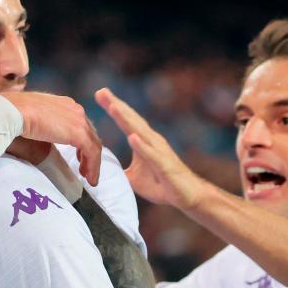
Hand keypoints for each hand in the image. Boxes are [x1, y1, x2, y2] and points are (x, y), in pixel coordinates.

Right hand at [0, 94, 102, 185]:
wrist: (11, 111)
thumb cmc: (12, 114)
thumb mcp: (30, 119)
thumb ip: (40, 126)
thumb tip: (35, 139)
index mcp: (64, 104)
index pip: (79, 124)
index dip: (81, 142)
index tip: (78, 157)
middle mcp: (74, 109)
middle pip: (89, 134)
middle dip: (89, 154)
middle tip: (85, 171)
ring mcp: (78, 120)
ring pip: (94, 144)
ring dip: (92, 163)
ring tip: (89, 178)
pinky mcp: (77, 132)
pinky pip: (92, 152)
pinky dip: (93, 166)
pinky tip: (89, 178)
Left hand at [95, 88, 200, 208]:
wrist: (187, 197)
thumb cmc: (162, 185)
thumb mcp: (133, 178)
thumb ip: (119, 171)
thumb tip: (103, 170)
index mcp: (144, 142)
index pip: (126, 121)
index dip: (113, 107)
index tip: (100, 94)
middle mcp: (152, 141)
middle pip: (131, 120)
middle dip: (116, 105)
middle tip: (101, 91)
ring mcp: (159, 152)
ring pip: (140, 132)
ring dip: (126, 120)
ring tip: (113, 107)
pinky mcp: (165, 166)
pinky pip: (152, 155)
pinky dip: (141, 146)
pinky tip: (131, 137)